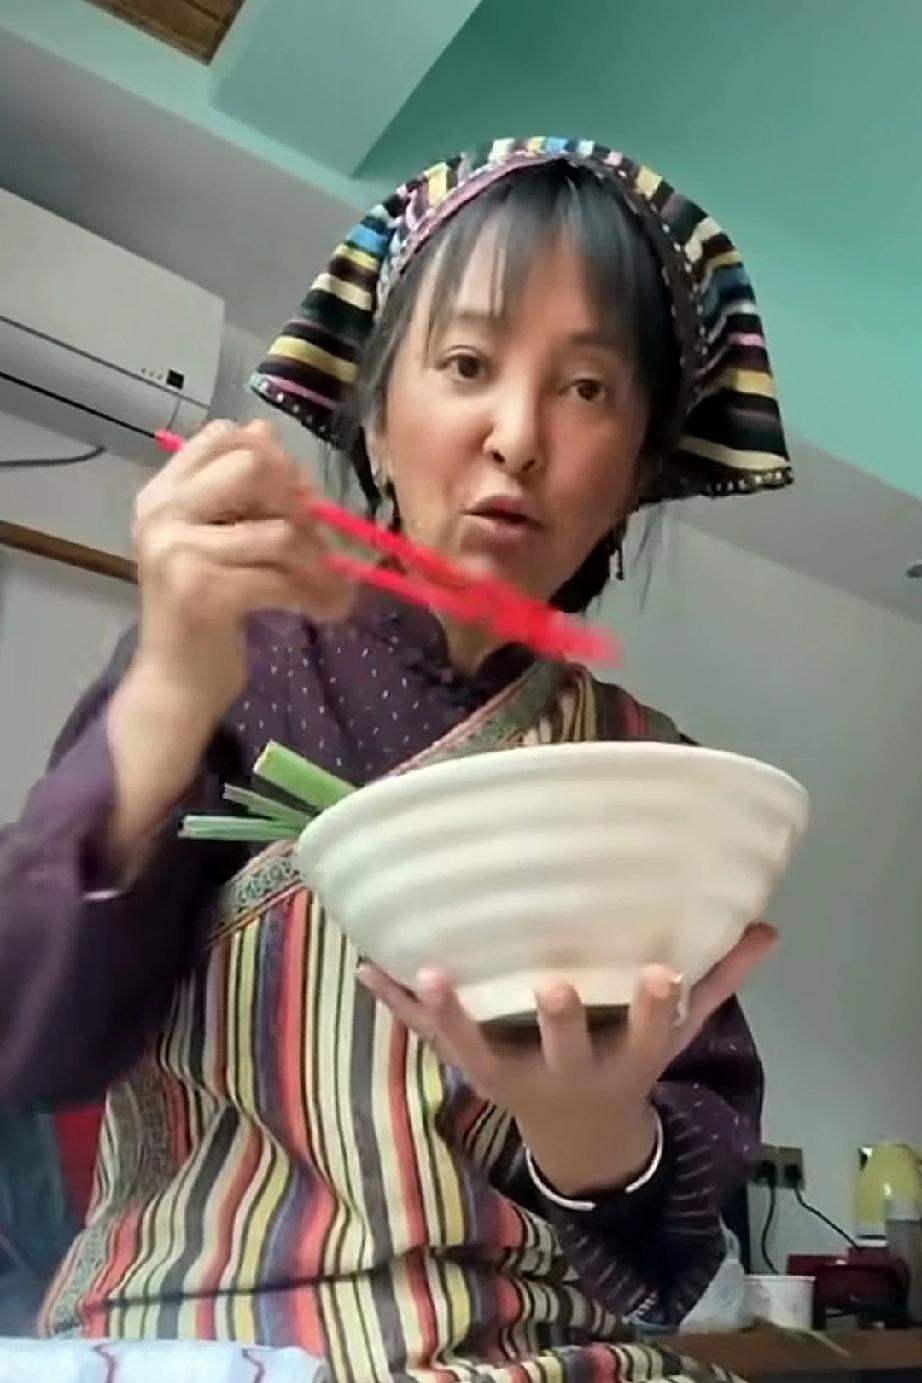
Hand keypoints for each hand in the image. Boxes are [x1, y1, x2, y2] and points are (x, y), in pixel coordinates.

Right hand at [131, 419, 352, 723]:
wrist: (179, 682)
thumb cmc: (205, 612)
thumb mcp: (217, 542)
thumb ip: (238, 492)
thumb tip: (265, 428)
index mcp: (162, 494)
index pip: (222, 436)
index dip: (273, 458)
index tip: (297, 498)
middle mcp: (162, 515)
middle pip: (253, 468)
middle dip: (299, 502)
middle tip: (317, 541)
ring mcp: (177, 553)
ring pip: (279, 531)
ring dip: (320, 562)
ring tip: (333, 586)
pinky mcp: (203, 594)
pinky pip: (282, 579)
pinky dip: (316, 595)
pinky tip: (328, 610)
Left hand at [359, 922, 775, 1195]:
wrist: (577, 1137)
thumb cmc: (627, 1063)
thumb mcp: (676, 1033)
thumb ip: (716, 980)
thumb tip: (770, 930)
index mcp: (627, 1059)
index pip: (651, 1035)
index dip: (656, 1006)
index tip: (662, 972)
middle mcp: (569, 1072)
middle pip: (567, 1050)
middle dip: (561, 1022)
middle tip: (553, 985)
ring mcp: (512, 1074)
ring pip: (479, 1050)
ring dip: (453, 1014)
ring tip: (431, 973)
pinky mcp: (471, 1066)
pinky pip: (431, 1039)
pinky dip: (399, 1005)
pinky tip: (368, 966)